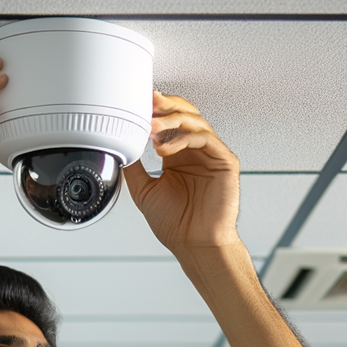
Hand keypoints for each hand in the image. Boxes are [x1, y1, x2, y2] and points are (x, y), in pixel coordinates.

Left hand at [124, 92, 242, 252]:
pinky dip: (184, 139)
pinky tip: (165, 149)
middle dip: (166, 105)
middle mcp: (196, 151)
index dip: (155, 110)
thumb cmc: (176, 224)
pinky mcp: (225, 162)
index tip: (138, 103)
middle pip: (185, 113)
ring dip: (171, 120)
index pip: (169, 121)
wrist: (195, 244)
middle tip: (148, 102)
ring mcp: (212, 154)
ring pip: (195, 121)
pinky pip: (205, 139)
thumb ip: (134, 167)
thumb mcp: (144, 190)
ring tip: (151, 127)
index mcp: (179, 155)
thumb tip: (120, 147)